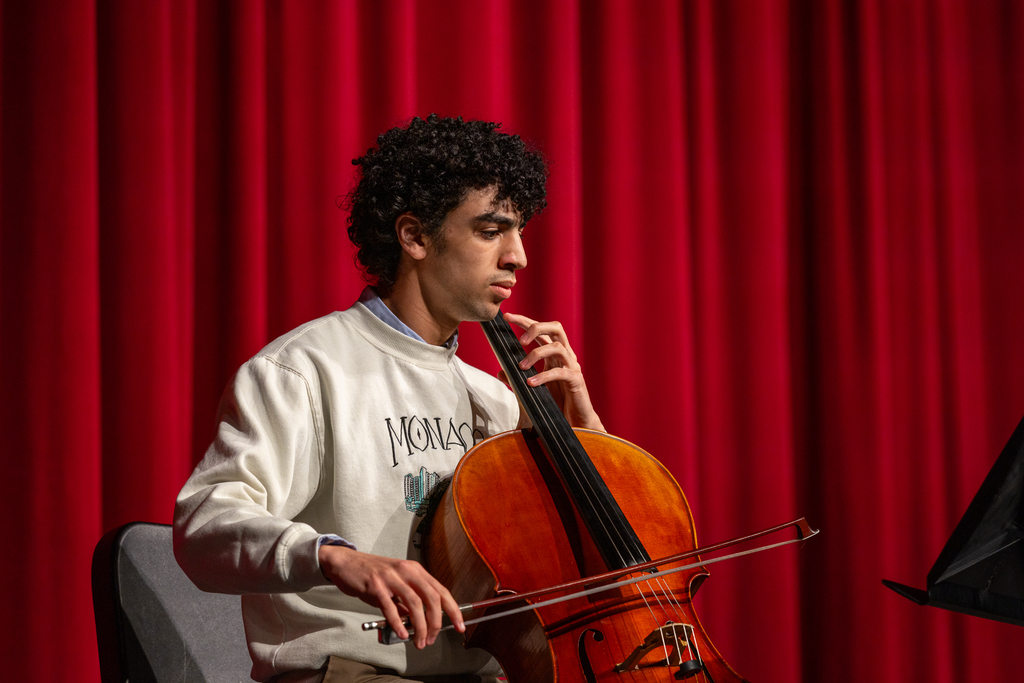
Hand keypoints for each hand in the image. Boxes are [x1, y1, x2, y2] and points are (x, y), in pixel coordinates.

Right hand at [317, 545, 463, 648]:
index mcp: (415, 570)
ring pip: (414, 603)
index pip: (441, 590)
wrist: (346, 563)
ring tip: (418, 641)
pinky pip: (390, 607)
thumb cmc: (372, 575)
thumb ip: (408, 602)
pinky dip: (398, 623)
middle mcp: (407, 570)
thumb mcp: (396, 585)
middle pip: (431, 597)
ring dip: (419, 627)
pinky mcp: (375, 585)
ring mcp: (391, 577)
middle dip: (436, 622)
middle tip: (432, 639)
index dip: (453, 609)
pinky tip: (402, 634)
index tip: (460, 626)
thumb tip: (420, 623)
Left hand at [502, 312, 604, 431]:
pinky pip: (560, 373)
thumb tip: (501, 372)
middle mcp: (565, 355)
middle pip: (556, 328)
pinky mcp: (576, 381)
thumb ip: (516, 380)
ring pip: (557, 347)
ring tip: (521, 367)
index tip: (507, 316)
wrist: (574, 423)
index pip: (541, 330)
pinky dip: (544, 376)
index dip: (525, 321)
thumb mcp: (531, 389)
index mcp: (555, 353)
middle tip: (520, 340)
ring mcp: (572, 367)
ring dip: (536, 355)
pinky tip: (531, 383)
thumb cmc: (555, 403)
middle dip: (536, 327)